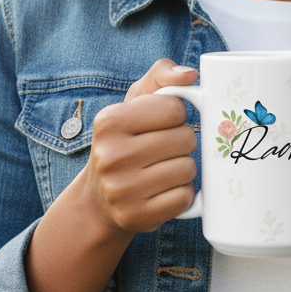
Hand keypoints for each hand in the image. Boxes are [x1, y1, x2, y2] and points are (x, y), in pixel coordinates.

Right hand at [82, 58, 198, 235]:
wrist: (99, 199)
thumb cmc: (125, 141)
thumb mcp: (134, 102)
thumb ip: (161, 76)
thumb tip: (190, 75)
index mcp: (109, 121)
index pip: (174, 108)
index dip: (176, 115)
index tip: (162, 124)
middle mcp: (110, 156)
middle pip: (185, 138)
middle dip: (182, 142)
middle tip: (163, 149)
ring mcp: (122, 190)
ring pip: (188, 168)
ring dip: (184, 167)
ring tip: (163, 169)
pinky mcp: (137, 216)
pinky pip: (185, 197)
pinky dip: (182, 193)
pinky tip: (164, 190)